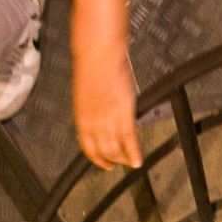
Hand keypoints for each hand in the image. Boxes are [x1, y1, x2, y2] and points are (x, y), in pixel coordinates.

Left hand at [74, 48, 142, 170]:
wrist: (98, 56)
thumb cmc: (93, 69)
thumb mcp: (87, 96)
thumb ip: (92, 112)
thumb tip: (99, 121)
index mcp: (82, 119)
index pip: (88, 148)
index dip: (97, 159)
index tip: (104, 164)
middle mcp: (93, 124)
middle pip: (104, 152)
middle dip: (113, 161)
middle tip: (121, 164)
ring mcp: (108, 122)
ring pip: (116, 151)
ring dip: (125, 159)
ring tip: (131, 162)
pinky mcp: (123, 116)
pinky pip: (130, 141)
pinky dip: (135, 153)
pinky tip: (138, 160)